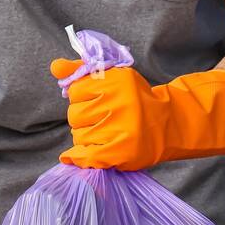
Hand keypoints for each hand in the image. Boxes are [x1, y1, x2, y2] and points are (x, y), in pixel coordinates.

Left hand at [49, 60, 224, 170]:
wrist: (169, 124)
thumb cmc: (136, 100)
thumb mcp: (113, 77)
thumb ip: (82, 71)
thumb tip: (54, 67)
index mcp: (117, 80)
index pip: (76, 90)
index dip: (81, 98)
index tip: (93, 101)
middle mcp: (120, 102)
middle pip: (75, 114)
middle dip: (83, 118)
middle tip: (100, 120)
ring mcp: (122, 128)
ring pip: (80, 135)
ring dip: (85, 137)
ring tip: (103, 134)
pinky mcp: (122, 150)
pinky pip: (88, 155)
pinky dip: (78, 157)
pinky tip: (73, 156)